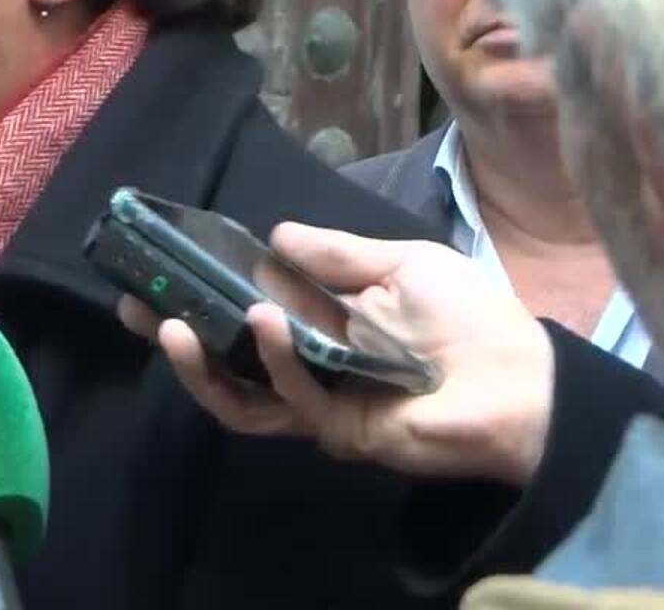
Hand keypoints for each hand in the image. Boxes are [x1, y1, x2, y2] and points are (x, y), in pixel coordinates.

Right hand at [118, 222, 554, 485]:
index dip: (196, 301)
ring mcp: (320, 407)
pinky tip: (264, 320)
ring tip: (172, 326)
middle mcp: (307, 374)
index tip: (153, 273)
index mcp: (317, 334)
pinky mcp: (341, 430)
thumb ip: (336, 255)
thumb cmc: (470, 319)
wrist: (527, 380)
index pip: (239, 321)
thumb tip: (272, 234)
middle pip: (223, 369)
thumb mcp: (400, 264)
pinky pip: (293, 398)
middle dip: (174, 342)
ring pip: (240, 399)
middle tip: (136, 309)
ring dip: (203, 365)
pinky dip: (273, 359)